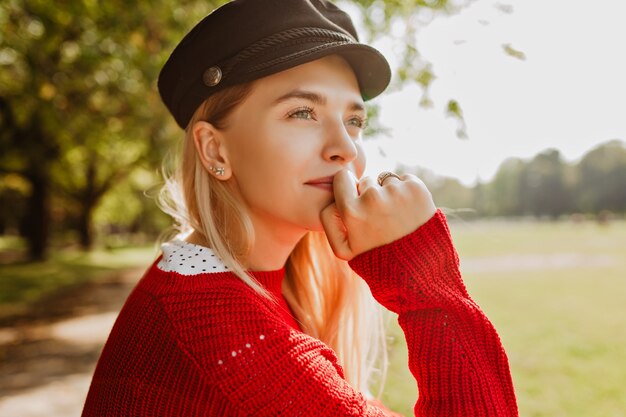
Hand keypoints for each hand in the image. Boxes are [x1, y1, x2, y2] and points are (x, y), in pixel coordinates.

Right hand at [320, 170, 436, 259]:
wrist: (419, 266)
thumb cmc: (377, 257)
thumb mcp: (343, 248)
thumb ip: (328, 219)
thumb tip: (332, 195)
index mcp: (352, 212)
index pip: (342, 178)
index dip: (348, 188)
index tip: (356, 200)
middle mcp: (373, 198)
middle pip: (366, 181)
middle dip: (370, 195)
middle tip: (381, 220)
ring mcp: (396, 191)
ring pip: (386, 181)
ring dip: (389, 194)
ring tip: (397, 218)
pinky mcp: (416, 188)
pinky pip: (405, 180)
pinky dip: (406, 192)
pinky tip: (409, 211)